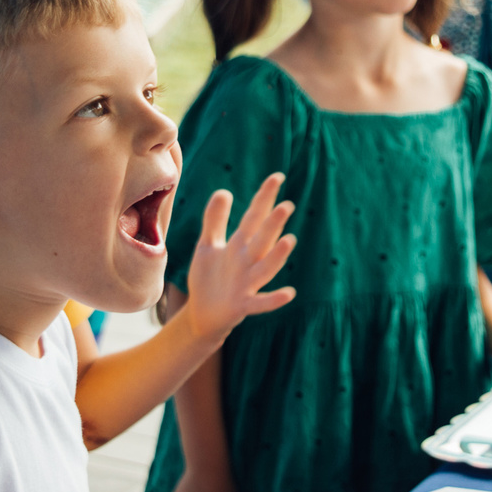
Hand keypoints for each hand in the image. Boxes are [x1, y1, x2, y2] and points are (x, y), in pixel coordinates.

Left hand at [175, 176, 298, 345]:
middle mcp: (247, 262)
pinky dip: (274, 299)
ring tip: (289, 240)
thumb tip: (224, 191)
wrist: (202, 315)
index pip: (254, 217)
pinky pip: (261, 303)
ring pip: (266, 268)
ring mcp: (247, 284)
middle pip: (262, 239)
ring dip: (277, 256)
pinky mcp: (243, 305)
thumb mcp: (207, 245)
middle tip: (286, 205)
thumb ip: (215, 220)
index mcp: (239, 245)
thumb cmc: (209, 278)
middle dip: (273, 224)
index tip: (277, 177)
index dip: (264, 198)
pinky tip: (290, 293)